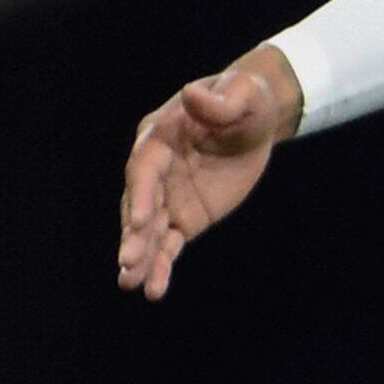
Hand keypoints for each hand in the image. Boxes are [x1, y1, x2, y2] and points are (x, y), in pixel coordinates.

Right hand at [116, 50, 299, 300]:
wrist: (256, 119)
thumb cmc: (244, 98)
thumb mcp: (241, 94)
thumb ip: (218, 101)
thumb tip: (193, 93)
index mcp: (159, 138)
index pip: (144, 169)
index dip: (140, 194)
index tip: (140, 221)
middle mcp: (156, 171)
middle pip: (139, 205)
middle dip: (133, 234)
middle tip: (127, 260)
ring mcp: (168, 197)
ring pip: (149, 231)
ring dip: (140, 256)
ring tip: (129, 284)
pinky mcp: (186, 217)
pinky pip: (170, 244)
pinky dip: (161, 266)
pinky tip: (154, 290)